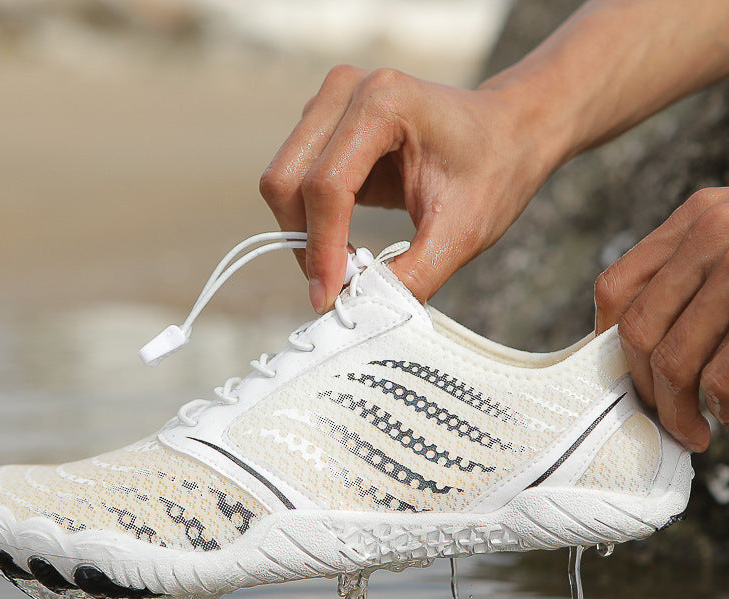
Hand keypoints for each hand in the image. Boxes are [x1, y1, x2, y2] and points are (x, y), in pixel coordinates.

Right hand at [260, 65, 552, 312]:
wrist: (509, 134)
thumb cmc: (493, 172)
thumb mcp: (460, 233)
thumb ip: (411, 276)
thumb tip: (361, 313)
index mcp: (383, 102)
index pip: (326, 186)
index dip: (322, 250)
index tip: (330, 299)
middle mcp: (346, 92)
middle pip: (286, 182)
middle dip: (304, 243)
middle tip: (336, 289)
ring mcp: (330, 105)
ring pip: (283, 184)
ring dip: (304, 236)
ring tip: (347, 268)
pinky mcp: (325, 128)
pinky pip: (294, 184)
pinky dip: (310, 224)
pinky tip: (343, 247)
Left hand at [595, 188, 728, 450]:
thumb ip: (690, 275)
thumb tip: (627, 346)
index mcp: (698, 216)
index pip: (616, 288)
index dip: (607, 342)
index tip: (624, 376)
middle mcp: (715, 233)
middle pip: (637, 332)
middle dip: (644, 389)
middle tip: (665, 418)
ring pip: (675, 361)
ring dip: (678, 410)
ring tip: (695, 429)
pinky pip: (723, 377)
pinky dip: (723, 407)